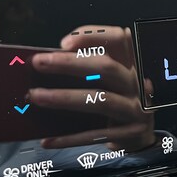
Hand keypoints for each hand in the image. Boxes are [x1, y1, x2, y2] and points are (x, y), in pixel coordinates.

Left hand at [29, 26, 155, 151]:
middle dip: (69, 63)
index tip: (63, 43)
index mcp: (131, 63)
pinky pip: (96, 134)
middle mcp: (136, 82)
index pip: (119, 38)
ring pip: (100, 99)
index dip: (93, 37)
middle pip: (106, 67)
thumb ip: (89, 68)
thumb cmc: (117, 100)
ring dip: (65, 97)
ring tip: (36, 96)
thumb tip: (48, 63)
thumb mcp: (112, 79)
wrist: (139, 136)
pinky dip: (70, 138)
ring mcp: (135, 108)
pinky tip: (48, 139)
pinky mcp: (129, 132)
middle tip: (39, 62)